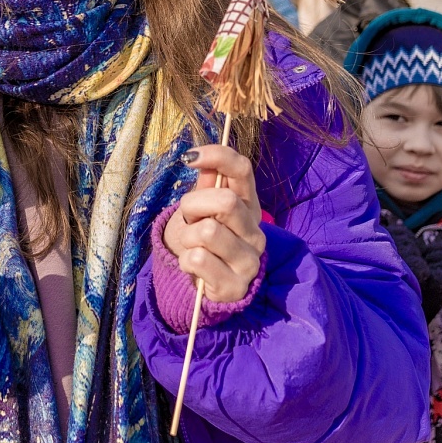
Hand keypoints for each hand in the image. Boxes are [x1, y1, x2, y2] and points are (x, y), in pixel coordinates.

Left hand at [163, 144, 266, 303]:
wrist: (204, 281)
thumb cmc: (203, 237)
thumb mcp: (203, 207)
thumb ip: (206, 183)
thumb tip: (198, 157)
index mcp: (249, 205)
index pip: (243, 170)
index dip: (217, 156)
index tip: (188, 158)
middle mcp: (256, 232)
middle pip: (225, 201)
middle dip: (193, 206)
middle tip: (191, 219)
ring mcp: (250, 261)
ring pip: (207, 232)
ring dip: (188, 237)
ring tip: (193, 245)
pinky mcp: (235, 286)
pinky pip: (198, 260)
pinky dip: (186, 261)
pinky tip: (193, 266)